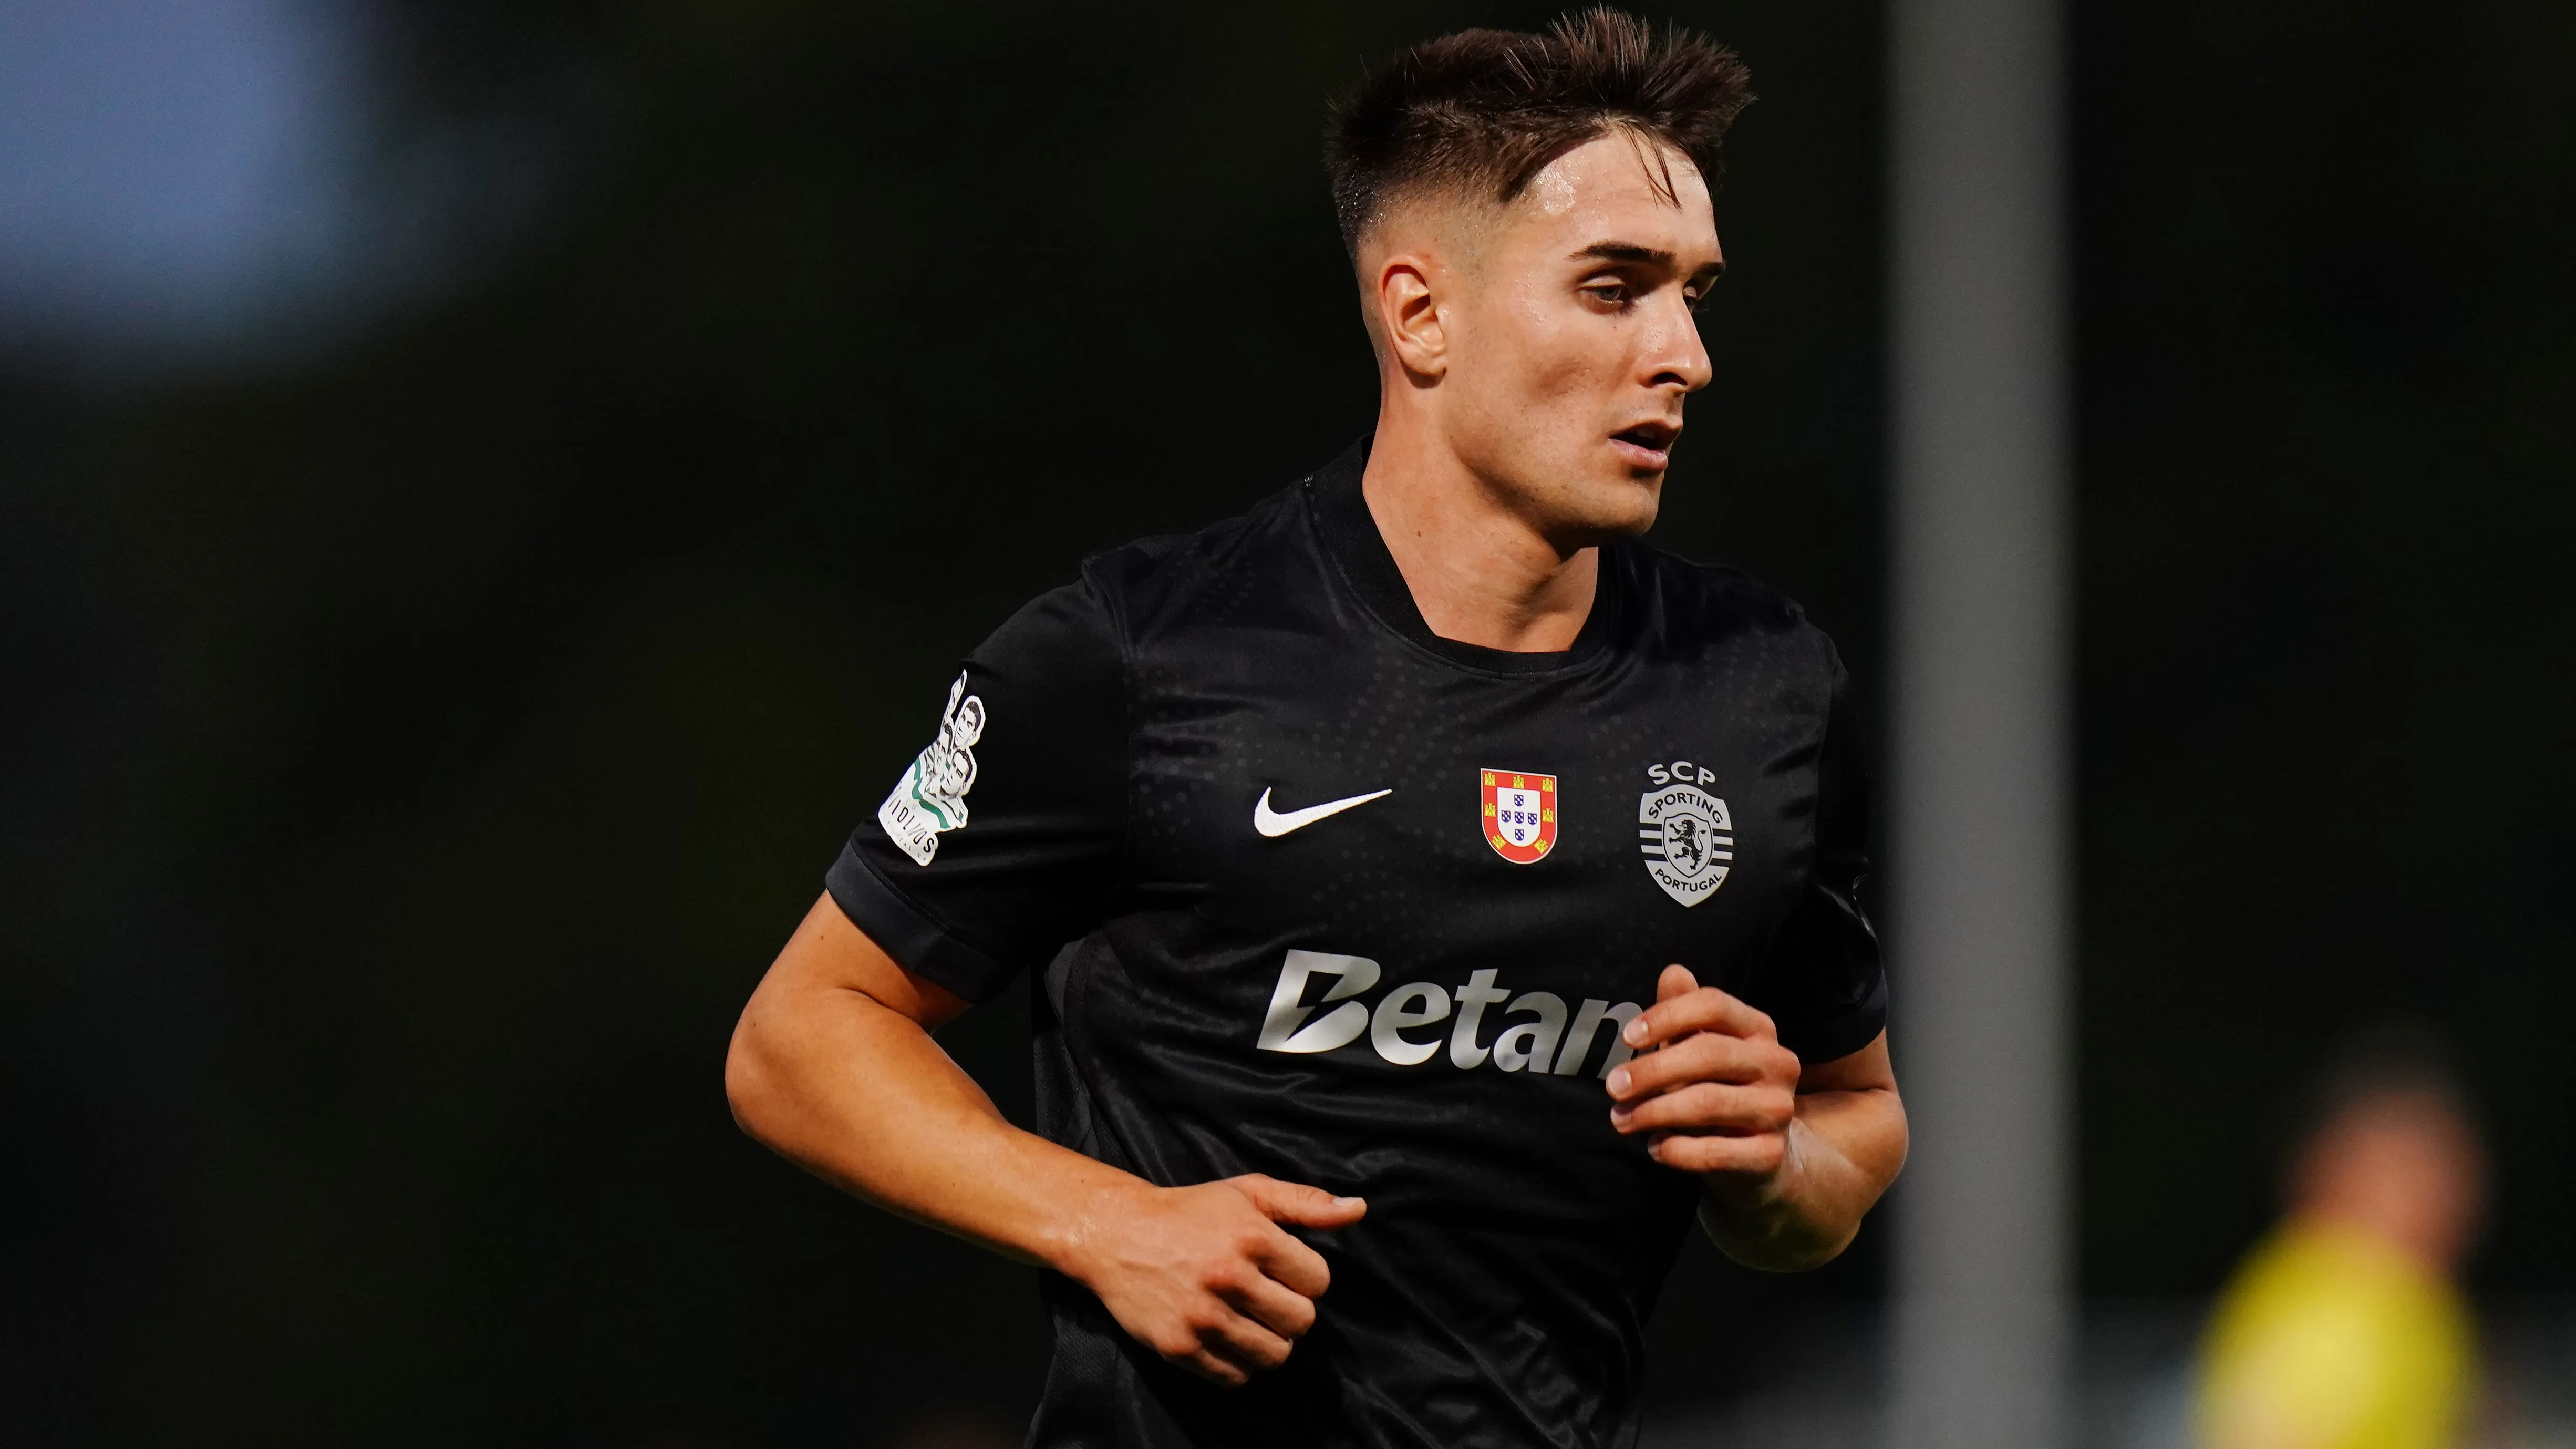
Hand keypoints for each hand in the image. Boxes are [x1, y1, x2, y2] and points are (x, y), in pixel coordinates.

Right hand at [1060, 1173, 1365, 1385]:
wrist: (1117, 1234)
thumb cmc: (1190, 1211)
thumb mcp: (1249, 1193)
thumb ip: (1305, 1203)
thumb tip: (1358, 1210)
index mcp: (1251, 1236)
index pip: (1319, 1281)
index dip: (1306, 1277)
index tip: (1282, 1270)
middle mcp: (1228, 1277)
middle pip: (1301, 1322)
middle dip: (1291, 1311)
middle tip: (1267, 1297)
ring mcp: (1202, 1316)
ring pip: (1274, 1355)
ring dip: (1269, 1340)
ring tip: (1250, 1319)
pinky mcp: (1180, 1347)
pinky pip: (1236, 1377)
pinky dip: (1238, 1363)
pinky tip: (1225, 1336)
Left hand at [1605, 965, 1801, 1179]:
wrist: (1763, 1154)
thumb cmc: (1720, 1087)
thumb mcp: (1700, 1045)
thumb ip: (1684, 1011)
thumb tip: (1673, 972)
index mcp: (1759, 1028)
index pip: (1714, 1004)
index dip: (1667, 1015)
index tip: (1627, 1036)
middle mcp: (1777, 1063)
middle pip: (1709, 1054)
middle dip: (1652, 1070)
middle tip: (1613, 1088)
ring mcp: (1778, 1109)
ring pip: (1709, 1103)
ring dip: (1655, 1112)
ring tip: (1622, 1120)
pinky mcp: (1771, 1154)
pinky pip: (1716, 1152)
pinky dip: (1677, 1150)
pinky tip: (1654, 1147)